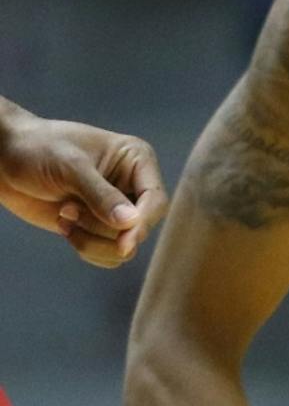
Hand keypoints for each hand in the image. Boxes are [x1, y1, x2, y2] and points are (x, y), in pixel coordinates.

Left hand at [0, 109, 166, 266]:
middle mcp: (133, 187)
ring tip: (64, 215)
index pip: (155, 200)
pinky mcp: (100, 229)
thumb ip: (101, 195)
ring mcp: (117, 211)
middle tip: (69, 210)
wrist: (4, 159)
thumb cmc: (36, 149)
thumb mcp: (70, 166)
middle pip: (140, 228)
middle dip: (102, 227)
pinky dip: (86, 249)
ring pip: (124, 248)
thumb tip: (131, 224)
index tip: (123, 242)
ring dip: (91, 239)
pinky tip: (65, 227)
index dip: (142, 223)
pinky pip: (110, 257)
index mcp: (136, 161)